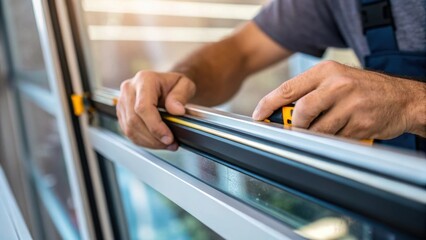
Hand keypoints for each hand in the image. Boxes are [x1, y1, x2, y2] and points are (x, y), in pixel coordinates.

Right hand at [117, 71, 195, 149]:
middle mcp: (129, 89)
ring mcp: (122, 101)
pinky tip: (155, 141)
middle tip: (170, 143)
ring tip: (165, 144)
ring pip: (130, 128)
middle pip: (134, 120)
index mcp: (144, 80)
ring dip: (148, 141)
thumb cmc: (174, 84)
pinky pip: (128, 131)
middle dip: (153, 137)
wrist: (165, 83)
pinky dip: (142, 141)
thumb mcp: (185, 85)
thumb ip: (181, 96)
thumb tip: (177, 110)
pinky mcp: (122, 112)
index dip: (155, 126)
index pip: (143, 107)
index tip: (168, 137)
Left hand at [252, 61, 424, 139]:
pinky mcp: (361, 123)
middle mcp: (338, 84)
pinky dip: (334, 139)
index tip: (258, 116)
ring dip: (317, 135)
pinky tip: (344, 130)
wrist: (401, 98)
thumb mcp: (335, 80)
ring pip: (318, 129)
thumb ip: (310, 93)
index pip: (288, 88)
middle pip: (302, 111)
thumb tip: (280, 113)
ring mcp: (351, 104)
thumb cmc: (362, 90)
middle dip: (296, 125)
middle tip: (298, 130)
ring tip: (328, 128)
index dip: (268, 104)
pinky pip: (335, 139)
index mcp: (326, 71)